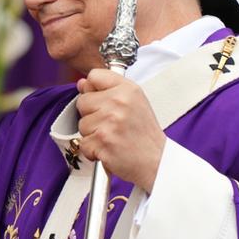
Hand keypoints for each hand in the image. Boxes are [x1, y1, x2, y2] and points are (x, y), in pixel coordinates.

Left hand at [76, 69, 165, 192]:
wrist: (157, 162)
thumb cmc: (144, 135)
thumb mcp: (135, 103)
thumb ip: (108, 90)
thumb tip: (82, 84)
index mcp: (127, 89)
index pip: (94, 76)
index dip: (93, 89)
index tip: (102, 100)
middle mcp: (119, 102)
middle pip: (83, 101)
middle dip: (92, 116)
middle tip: (111, 125)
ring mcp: (110, 122)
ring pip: (82, 124)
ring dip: (92, 135)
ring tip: (112, 138)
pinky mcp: (102, 141)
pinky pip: (83, 144)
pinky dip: (93, 151)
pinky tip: (109, 149)